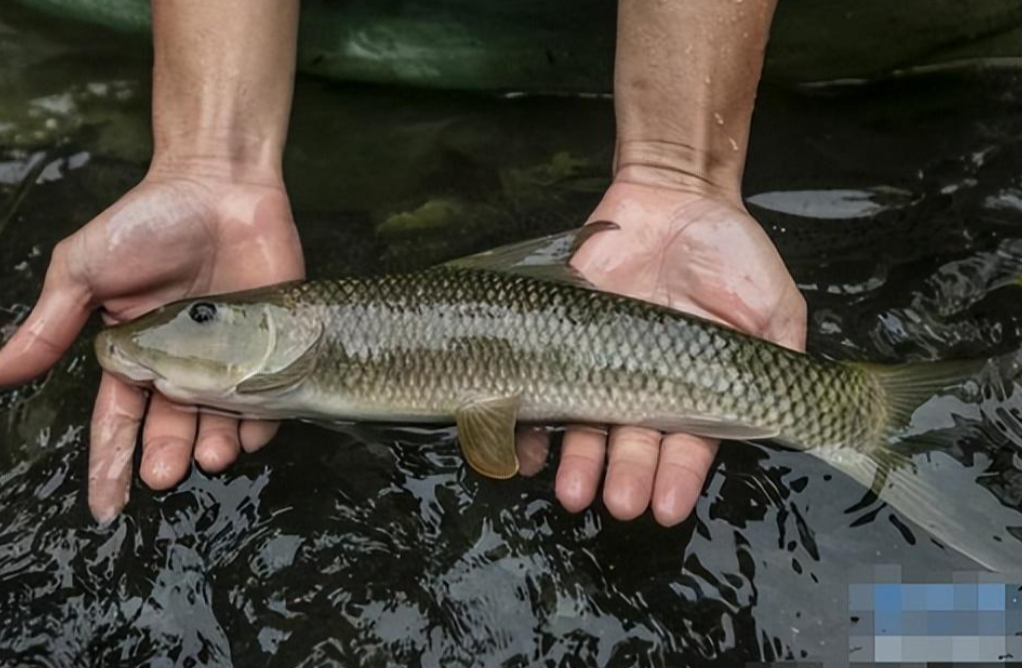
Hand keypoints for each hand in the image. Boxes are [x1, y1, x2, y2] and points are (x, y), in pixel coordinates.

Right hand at [0, 159, 303, 521]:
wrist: (221, 184)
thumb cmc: (148, 222)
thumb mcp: (84, 268)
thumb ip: (50, 323)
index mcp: (134, 353)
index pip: (116, 421)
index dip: (110, 464)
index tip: (107, 507)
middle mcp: (183, 364)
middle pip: (172, 427)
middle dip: (166, 456)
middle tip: (166, 473)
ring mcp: (231, 356)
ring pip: (222, 419)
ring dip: (216, 444)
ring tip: (213, 455)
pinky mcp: (274, 343)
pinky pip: (273, 393)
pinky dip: (266, 418)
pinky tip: (256, 432)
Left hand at [520, 179, 805, 525]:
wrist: (673, 200)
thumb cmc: (731, 255)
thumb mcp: (774, 305)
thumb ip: (777, 360)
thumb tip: (785, 414)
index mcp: (696, 391)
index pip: (687, 446)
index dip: (677, 477)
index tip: (666, 506)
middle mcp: (644, 388)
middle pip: (632, 444)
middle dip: (627, 476)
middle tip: (620, 502)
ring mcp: (598, 366)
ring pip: (585, 425)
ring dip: (578, 462)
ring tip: (574, 492)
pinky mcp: (560, 340)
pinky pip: (540, 385)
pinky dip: (528, 418)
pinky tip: (524, 447)